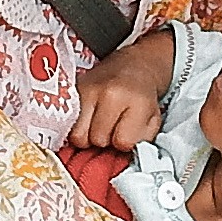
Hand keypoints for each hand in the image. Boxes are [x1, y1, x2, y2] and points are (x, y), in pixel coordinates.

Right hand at [69, 26, 176, 152]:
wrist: (133, 65)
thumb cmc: (143, 96)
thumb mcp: (154, 119)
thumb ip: (142, 140)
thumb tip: (124, 154)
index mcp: (136, 101)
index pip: (122, 142)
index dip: (124, 143)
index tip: (127, 133)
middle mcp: (110, 93)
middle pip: (98, 139)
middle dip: (106, 140)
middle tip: (113, 128)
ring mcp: (89, 90)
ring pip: (78, 136)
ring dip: (88, 136)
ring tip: (99, 125)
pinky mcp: (73, 90)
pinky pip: (67, 124)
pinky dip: (77, 127)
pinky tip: (88, 121)